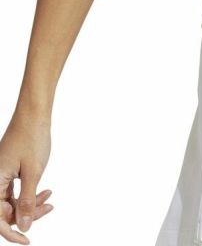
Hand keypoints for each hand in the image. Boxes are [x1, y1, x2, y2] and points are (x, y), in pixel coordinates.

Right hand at [0, 112, 52, 243]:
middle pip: (6, 211)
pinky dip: (31, 193)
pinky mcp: (9, 172)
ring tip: (49, 198)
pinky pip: (16, 191)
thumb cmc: (32, 139)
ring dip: (31, 203)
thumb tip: (24, 227)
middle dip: (27, 214)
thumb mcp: (33, 172)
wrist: (34, 114)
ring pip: (13, 202)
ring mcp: (0, 177)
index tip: (28, 240)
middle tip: (49, 207)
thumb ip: (27, 201)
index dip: (11, 233)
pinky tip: (46, 191)